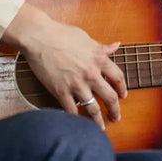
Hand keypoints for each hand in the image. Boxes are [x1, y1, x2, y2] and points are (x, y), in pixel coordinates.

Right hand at [2, 4, 126, 129]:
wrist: (38, 36)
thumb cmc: (60, 33)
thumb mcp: (85, 37)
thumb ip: (101, 46)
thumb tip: (116, 46)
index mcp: (98, 58)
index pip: (118, 78)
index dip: (122, 88)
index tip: (122, 94)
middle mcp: (91, 73)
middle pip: (110, 97)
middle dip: (115, 110)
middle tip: (116, 117)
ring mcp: (76, 84)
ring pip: (93, 109)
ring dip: (99, 121)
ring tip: (101, 127)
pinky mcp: (61, 91)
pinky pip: (72, 111)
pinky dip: (77, 119)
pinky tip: (79, 123)